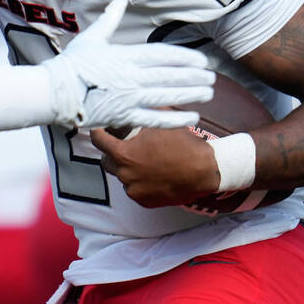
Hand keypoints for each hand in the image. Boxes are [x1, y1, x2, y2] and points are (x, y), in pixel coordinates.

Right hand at [40, 0, 214, 129]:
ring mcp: (129, 98)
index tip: (202, 61)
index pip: (163, 56)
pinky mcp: (123, 116)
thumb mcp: (92, 37)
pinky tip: (192, 116)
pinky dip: (175, 119)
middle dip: (194, 77)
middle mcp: (131, 77)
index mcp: (125, 56)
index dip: (185, 58)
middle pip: (171, 76)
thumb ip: (110, 19)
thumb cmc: (71, 64)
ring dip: (191, 94)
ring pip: (168, 96)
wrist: (53, 92)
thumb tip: (120, 0)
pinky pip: (155, 119)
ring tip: (208, 93)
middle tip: (213, 77)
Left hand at [90, 125, 220, 206]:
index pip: (99, 141)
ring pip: (122, 176)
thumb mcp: (160, 124)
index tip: (100, 128)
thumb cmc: (183, 145)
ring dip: (127, 168)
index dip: (98, 132)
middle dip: (113, 152)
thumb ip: (143, 115)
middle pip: (107, 160)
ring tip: (144, 160)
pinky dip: (139, 182)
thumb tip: (133, 102)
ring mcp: (134, 190)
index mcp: (124, 154)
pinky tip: (152, 173)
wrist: (205, 170)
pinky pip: (134, 189)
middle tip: (125, 145)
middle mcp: (125, 174)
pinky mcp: (144, 201)